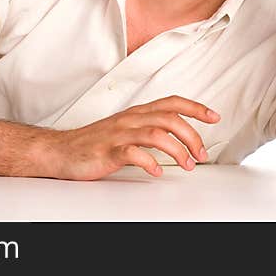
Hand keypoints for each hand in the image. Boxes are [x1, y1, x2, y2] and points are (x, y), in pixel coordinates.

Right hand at [45, 95, 220, 180]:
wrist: (61, 151)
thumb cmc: (95, 143)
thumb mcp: (126, 131)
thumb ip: (150, 130)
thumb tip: (178, 139)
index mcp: (136, 113)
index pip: (171, 102)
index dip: (195, 107)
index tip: (214, 116)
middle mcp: (130, 120)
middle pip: (169, 118)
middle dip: (191, 135)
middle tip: (201, 154)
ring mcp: (118, 134)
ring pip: (156, 133)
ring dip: (177, 150)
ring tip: (186, 165)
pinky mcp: (108, 151)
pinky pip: (133, 153)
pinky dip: (149, 162)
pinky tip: (157, 172)